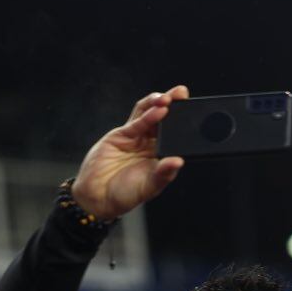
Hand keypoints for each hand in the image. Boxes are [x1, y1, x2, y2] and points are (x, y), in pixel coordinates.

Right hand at [71, 88, 189, 220]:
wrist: (96, 196)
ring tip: (169, 98)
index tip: (195, 113)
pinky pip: (136, 121)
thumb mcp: (149, 187)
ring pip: (149, 114)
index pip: (176, 135)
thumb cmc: (124, 195)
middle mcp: (150, 145)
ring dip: (159, 103)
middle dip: (174, 105)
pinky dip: (147, 115)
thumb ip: (163, 174)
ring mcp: (136, 138)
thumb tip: (179, 161)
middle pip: (164, 120)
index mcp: (161, 157)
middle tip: (183, 94)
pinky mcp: (122, 135)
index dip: (184, 123)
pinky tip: (157, 110)